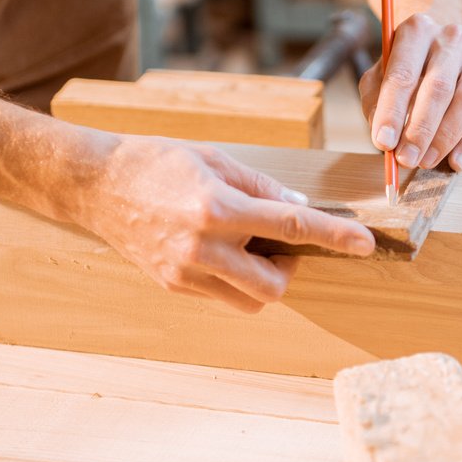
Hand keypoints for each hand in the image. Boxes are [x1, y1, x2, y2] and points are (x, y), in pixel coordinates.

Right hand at [81, 135, 374, 312]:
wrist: (96, 185)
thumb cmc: (157, 162)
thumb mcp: (216, 160)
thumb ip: (262, 188)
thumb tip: (302, 207)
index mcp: (216, 207)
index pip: (291, 225)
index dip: (334, 236)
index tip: (365, 244)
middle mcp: (202, 247)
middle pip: (274, 284)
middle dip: (290, 268)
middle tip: (281, 243)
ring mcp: (185, 273)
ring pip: (251, 301)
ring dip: (264, 279)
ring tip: (248, 246)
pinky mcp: (173, 286)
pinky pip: (223, 297)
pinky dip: (236, 280)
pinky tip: (223, 252)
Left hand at [360, 13, 461, 171]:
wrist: (443, 45)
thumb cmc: (406, 66)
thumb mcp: (380, 75)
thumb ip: (377, 103)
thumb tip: (386, 140)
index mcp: (416, 30)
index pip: (403, 74)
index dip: (392, 111)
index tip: (383, 142)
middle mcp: (451, 37)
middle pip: (439, 88)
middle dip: (421, 130)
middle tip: (407, 159)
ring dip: (446, 138)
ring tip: (426, 161)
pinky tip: (456, 162)